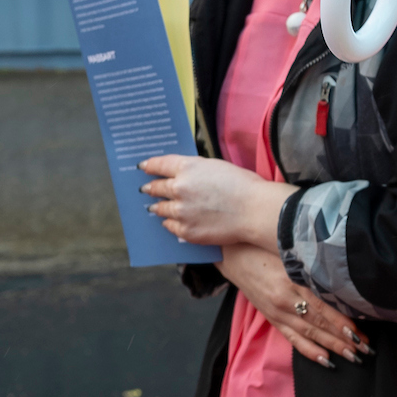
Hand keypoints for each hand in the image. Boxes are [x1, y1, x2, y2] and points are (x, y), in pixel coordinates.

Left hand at [139, 154, 291, 246]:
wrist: (254, 210)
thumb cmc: (242, 185)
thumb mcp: (216, 166)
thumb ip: (196, 170)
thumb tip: (184, 175)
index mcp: (187, 168)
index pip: (159, 164)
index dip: (149, 165)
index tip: (142, 167)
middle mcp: (179, 188)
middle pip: (156, 187)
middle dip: (150, 188)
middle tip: (145, 189)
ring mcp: (180, 211)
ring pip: (160, 209)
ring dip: (157, 207)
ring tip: (154, 208)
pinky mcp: (186, 231)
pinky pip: (170, 226)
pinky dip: (170, 223)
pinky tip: (170, 222)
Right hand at [218, 243, 367, 366]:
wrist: (233, 254)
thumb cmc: (265, 248)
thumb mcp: (289, 252)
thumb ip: (312, 264)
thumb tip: (342, 273)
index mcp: (292, 281)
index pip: (321, 306)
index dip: (340, 322)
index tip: (359, 332)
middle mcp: (285, 300)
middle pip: (319, 324)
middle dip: (343, 338)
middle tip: (365, 348)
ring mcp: (278, 312)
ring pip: (309, 334)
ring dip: (332, 346)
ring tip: (352, 357)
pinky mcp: (272, 319)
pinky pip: (293, 339)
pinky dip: (309, 351)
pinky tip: (325, 360)